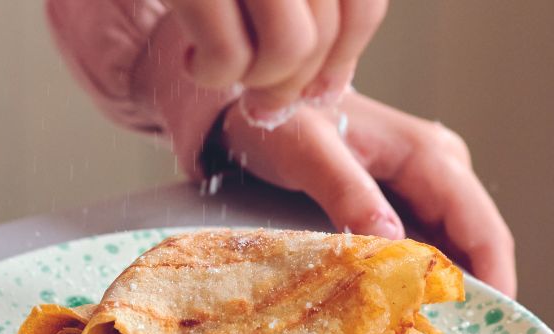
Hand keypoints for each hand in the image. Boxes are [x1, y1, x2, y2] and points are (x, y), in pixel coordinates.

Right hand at [166, 0, 387, 125]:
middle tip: (263, 103)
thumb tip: (328, 82)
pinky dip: (211, 76)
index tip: (320, 87)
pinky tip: (192, 61)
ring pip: (289, 50)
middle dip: (295, 84)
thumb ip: (301, 1)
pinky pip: (229, 58)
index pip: (362, 5)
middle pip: (325, 34)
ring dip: (258, 83)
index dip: (344, 57)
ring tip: (226, 75)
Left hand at [218, 91, 516, 295]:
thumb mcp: (309, 152)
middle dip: (469, 295)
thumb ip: (348, 193)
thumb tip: (392, 242)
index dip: (495, 281)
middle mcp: (439, 169)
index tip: (492, 329)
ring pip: (449, 249)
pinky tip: (401, 309)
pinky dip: (416, 277)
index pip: (483, 229)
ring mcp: (422, 185)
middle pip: (473, 244)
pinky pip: (423, 244)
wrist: (253, 103)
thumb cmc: (281, 119)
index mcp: (430, 156)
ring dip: (441, 291)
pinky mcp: (399, 199)